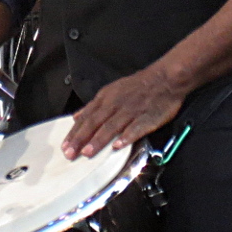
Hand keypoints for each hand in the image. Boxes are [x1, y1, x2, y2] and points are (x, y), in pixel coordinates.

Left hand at [64, 66, 186, 159]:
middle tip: (71, 153)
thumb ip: (94, 106)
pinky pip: (135, 128)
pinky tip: (118, 146)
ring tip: (88, 152)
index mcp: (106, 98)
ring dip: (98, 140)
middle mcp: (116, 104)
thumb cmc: (139, 85)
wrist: (165, 78)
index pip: (87, 117)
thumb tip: (77, 116)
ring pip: (112, 126)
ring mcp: (131, 111)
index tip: (65, 146)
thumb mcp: (112, 90)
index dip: (75, 132)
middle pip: (95, 122)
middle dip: (81, 139)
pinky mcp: (147, 117)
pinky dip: (126, 136)